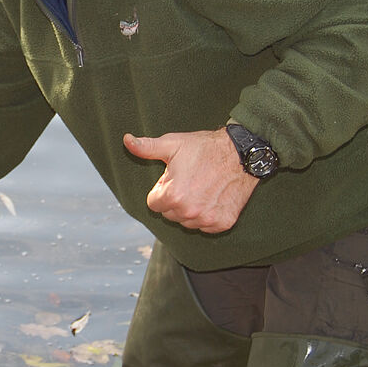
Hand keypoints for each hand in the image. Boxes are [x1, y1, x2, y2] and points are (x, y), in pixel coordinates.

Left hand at [123, 129, 257, 233]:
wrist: (241, 153)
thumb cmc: (205, 148)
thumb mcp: (173, 145)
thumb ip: (146, 147)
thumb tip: (126, 140)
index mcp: (172, 196)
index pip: (153, 203)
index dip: (162, 189)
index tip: (174, 178)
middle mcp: (189, 212)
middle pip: (169, 214)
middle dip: (175, 200)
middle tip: (189, 181)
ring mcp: (207, 219)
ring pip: (187, 221)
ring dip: (190, 209)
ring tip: (202, 188)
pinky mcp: (223, 223)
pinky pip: (205, 226)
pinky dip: (207, 215)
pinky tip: (213, 197)